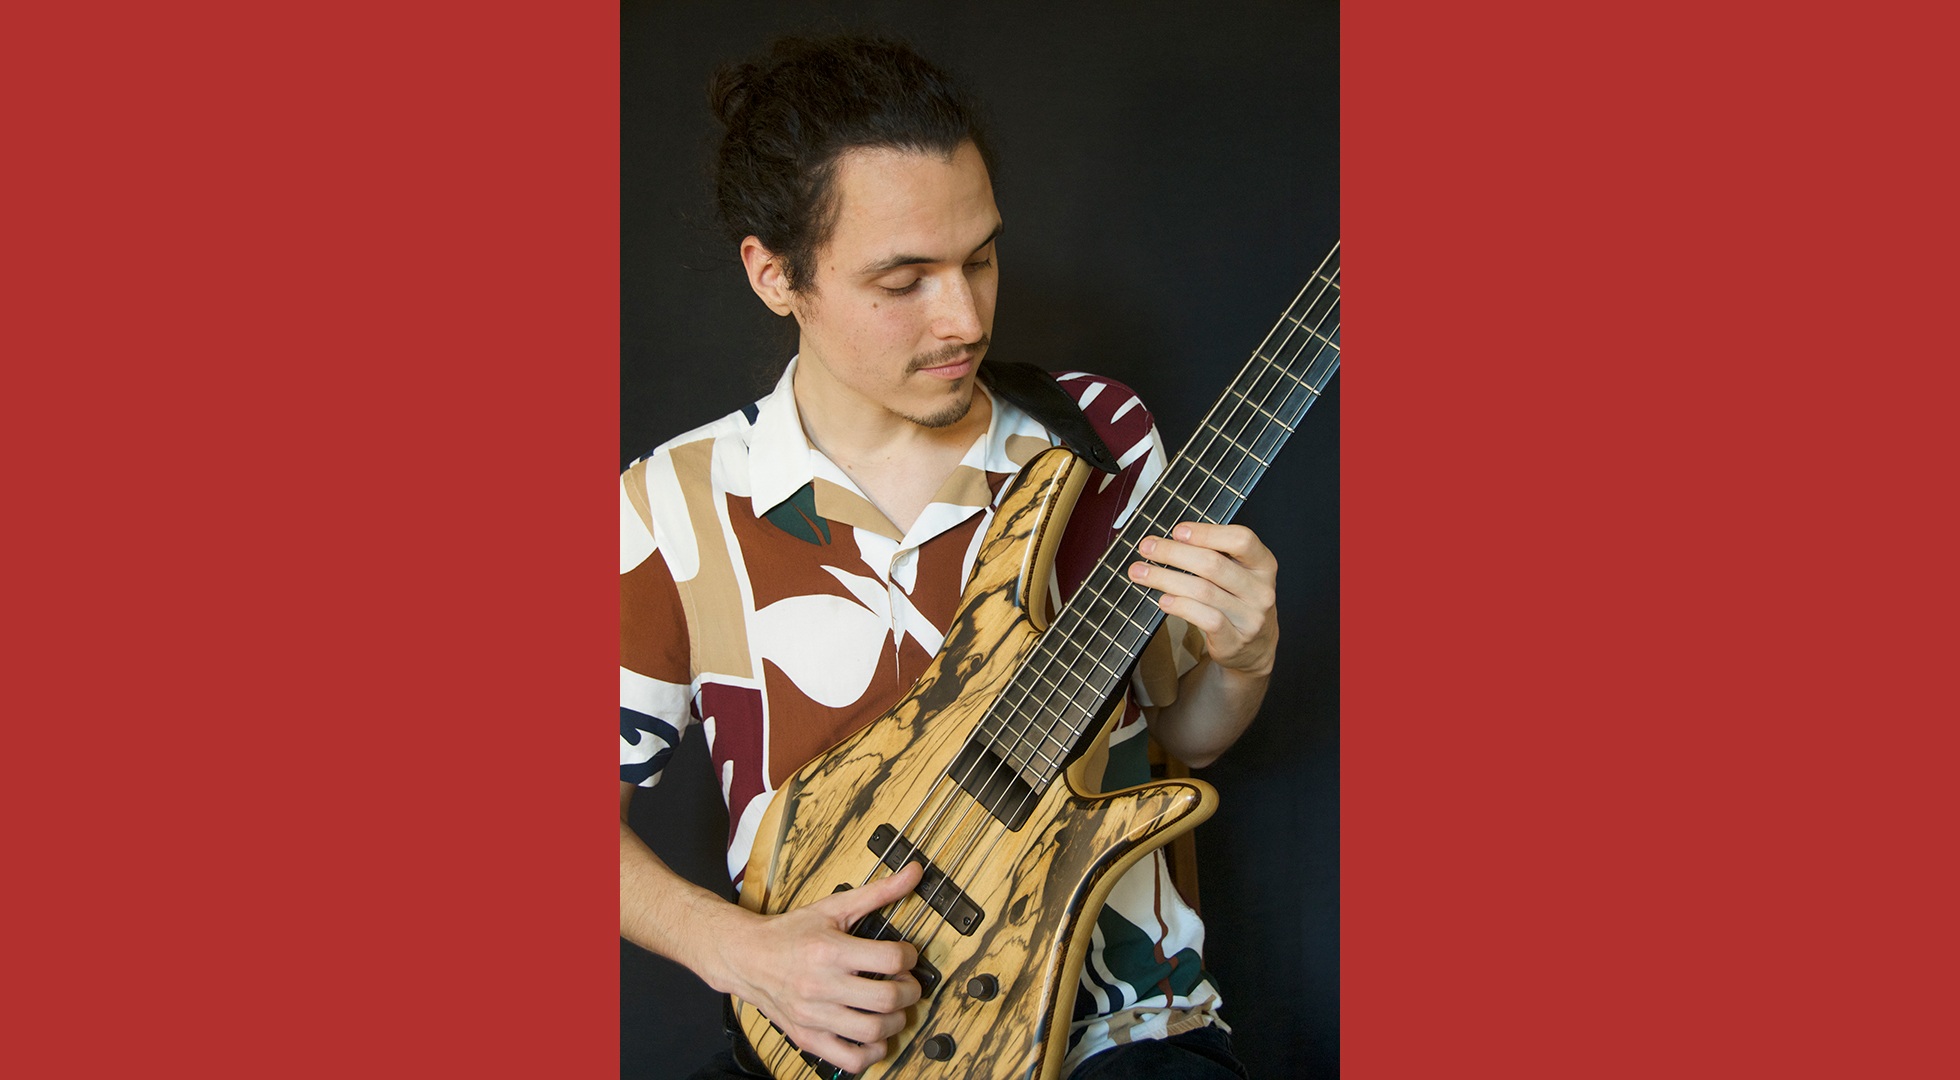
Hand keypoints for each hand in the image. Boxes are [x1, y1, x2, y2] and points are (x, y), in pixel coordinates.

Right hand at [714, 861, 925, 1073]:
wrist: (746, 957)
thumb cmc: (790, 933)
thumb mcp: (833, 907)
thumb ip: (878, 892)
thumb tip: (913, 873)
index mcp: (829, 951)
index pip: (890, 959)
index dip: (910, 957)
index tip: (907, 956)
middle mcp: (821, 986)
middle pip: (887, 998)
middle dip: (909, 991)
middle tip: (907, 984)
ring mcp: (814, 1016)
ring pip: (873, 1031)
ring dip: (896, 1021)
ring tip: (894, 1009)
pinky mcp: (807, 1037)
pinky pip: (849, 1059)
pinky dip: (871, 1053)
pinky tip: (876, 1037)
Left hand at [1129, 522, 1278, 677]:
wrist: (1255, 648)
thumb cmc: (1238, 601)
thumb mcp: (1239, 574)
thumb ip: (1215, 555)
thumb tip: (1171, 540)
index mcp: (1264, 565)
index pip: (1242, 539)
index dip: (1207, 533)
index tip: (1177, 531)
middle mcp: (1261, 590)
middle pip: (1213, 564)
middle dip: (1174, 553)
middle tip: (1147, 548)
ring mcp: (1250, 617)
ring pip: (1203, 591)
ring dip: (1166, 578)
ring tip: (1140, 572)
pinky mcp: (1234, 640)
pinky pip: (1205, 619)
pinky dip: (1181, 606)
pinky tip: (1163, 600)